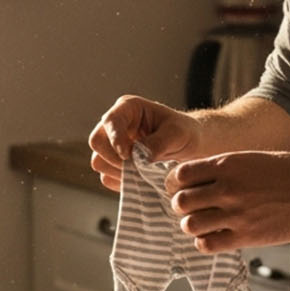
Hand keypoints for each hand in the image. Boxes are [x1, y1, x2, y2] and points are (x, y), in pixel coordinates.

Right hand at [88, 95, 202, 191]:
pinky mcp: (114, 164)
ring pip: (99, 161)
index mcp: (127, 108)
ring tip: (144, 174)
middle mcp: (115, 125)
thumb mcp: (178, 134)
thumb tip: (138, 158)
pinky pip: (107, 177)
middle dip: (115, 159)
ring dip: (119, 172)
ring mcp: (112, 146)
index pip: (109, 122)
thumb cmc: (186, 133)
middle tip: (139, 168)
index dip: (115, 139)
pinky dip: (122, 182)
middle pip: (97, 142)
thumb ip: (158, 143)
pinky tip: (141, 179)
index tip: (128, 155)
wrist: (192, 148)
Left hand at [166, 150, 289, 252]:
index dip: (175, 183)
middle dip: (180, 205)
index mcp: (227, 165)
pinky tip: (213, 236)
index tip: (180, 187)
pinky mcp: (247, 236)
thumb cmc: (287, 172)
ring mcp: (237, 214)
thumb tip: (194, 176)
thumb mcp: (250, 158)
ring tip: (202, 222)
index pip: (180, 175)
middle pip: (180, 201)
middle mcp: (228, 189)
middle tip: (190, 207)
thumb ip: (222, 167)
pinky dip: (204, 241)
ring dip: (191, 224)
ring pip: (190, 224)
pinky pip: (207, 244)